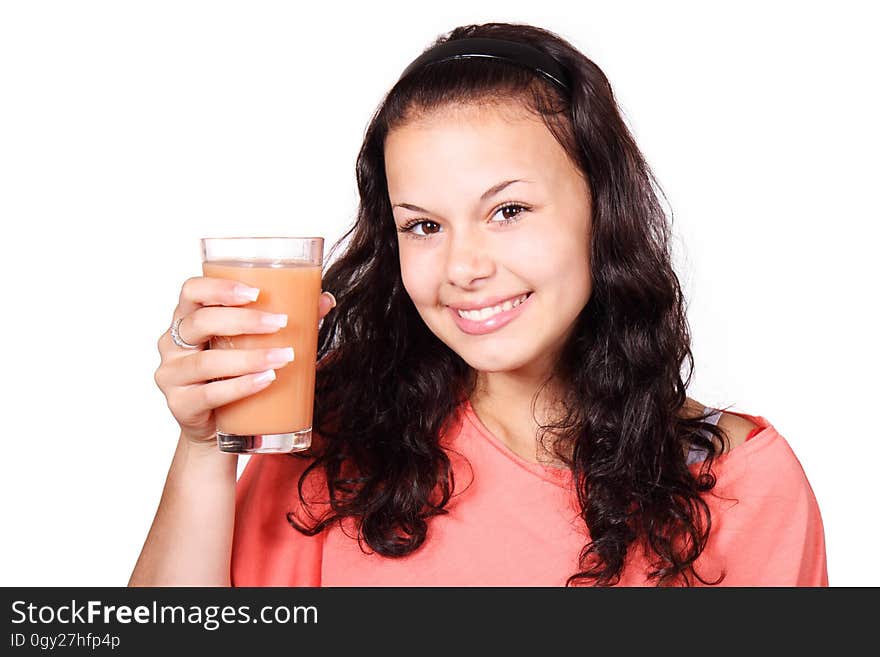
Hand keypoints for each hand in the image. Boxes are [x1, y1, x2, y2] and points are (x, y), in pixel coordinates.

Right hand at [154, 276, 335, 445]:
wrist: (218, 429)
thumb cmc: (234, 374)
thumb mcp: (254, 344)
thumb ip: (282, 319)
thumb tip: (325, 300)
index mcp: (187, 318)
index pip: (191, 291)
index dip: (219, 287)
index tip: (255, 292)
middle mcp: (171, 343)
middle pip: (200, 321)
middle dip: (243, 320)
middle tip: (280, 323)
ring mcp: (171, 375)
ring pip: (206, 361)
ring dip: (249, 358)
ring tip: (283, 357)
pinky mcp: (180, 405)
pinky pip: (209, 394)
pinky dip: (241, 386)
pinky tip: (265, 379)